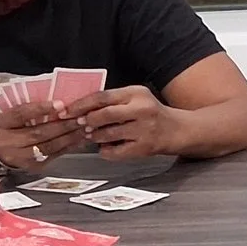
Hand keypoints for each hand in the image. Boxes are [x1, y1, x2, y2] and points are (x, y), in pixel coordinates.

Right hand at [0, 99, 85, 170]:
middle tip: (82, 117)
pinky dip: (69, 147)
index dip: (40, 109)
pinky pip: (53, 156)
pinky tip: (80, 140)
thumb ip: (27, 109)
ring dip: (70, 137)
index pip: (20, 114)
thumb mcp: (7, 114)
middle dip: (63, 125)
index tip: (60, 103)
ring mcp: (21, 158)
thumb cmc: (2, 127)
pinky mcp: (32, 167)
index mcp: (1, 123)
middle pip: (38, 133)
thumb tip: (57, 103)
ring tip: (85, 128)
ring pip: (48, 147)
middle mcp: (9, 142)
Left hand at [69, 86, 185, 159]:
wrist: (178, 130)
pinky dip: (105, 151)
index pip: (103, 96)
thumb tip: (81, 107)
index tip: (67, 110)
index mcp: (137, 93)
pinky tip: (105, 148)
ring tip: (93, 136)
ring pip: (108, 134)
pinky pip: (116, 151)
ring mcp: (144, 129)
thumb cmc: (152, 114)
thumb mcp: (136, 98)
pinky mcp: (145, 147)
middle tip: (79, 124)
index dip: (82, 104)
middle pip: (105, 114)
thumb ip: (114, 101)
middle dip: (87, 121)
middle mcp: (142, 109)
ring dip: (95, 136)